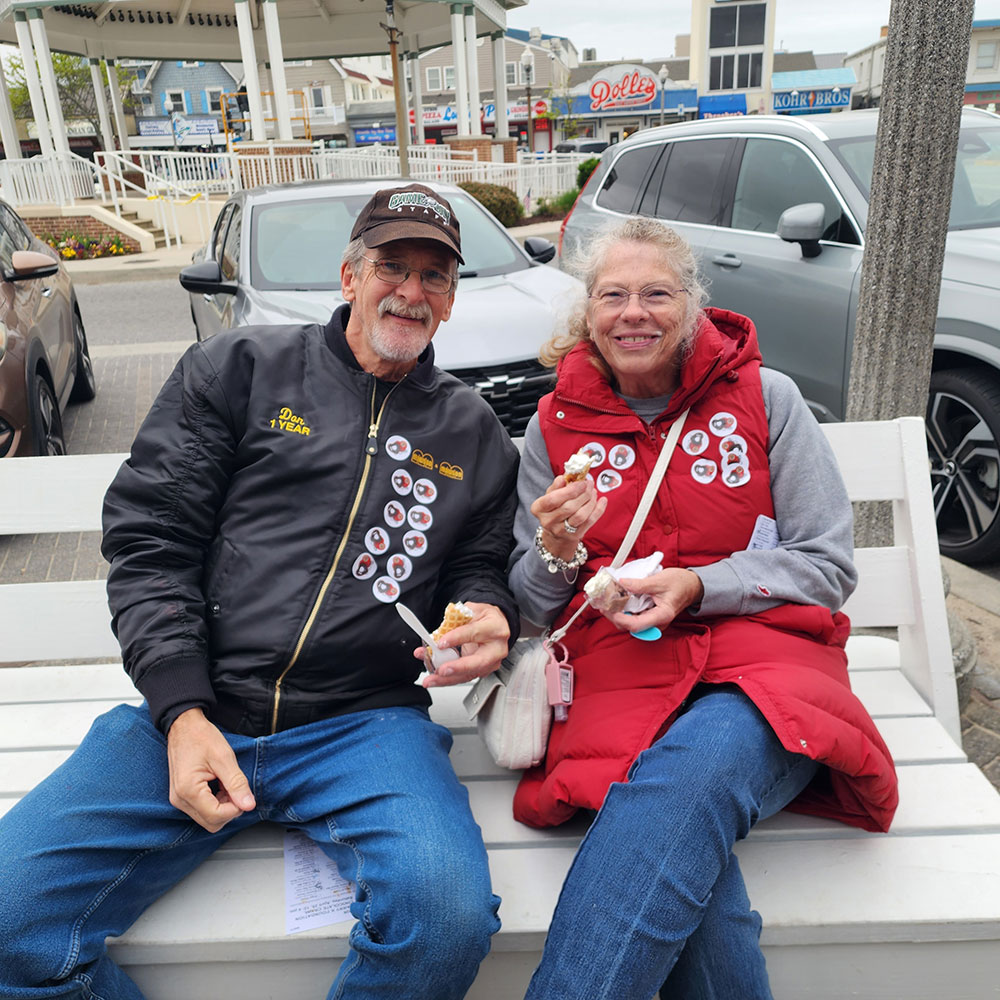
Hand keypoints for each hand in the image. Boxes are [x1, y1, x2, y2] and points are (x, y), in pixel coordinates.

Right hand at [166, 707, 255, 832]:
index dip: (236, 808)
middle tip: (236, 787)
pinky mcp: (182, 796)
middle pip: (212, 822)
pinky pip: (202, 810)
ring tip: (226, 783)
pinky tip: (219, 785)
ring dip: (223, 806)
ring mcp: (179, 799)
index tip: (243, 792)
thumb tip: (249, 805)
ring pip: (207, 818)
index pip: (216, 816)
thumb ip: (237, 783)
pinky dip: (216, 802)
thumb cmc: (201, 737)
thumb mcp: (224, 758)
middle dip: (229, 809)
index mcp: (188, 790)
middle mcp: (180, 800)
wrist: (183, 726)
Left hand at [417, 602, 510, 687]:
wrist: (498, 625)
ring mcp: (492, 662)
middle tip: (441, 670)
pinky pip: (465, 677)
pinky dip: (449, 679)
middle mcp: (496, 647)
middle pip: (478, 662)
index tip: (440, 643)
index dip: (456, 638)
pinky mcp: (484, 670)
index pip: (474, 633)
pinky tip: (436, 678)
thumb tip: (437, 634)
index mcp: (494, 627)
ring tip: (431, 679)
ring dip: (448, 679)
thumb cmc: (485, 618)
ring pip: (470, 674)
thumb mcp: (471, 610)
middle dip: (457, 667)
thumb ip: (455, 621)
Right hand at [530, 475, 607, 561]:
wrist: (556, 534)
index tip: (581, 482)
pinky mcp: (575, 536)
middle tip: (589, 484)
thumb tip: (566, 476)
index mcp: (539, 509)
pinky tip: (602, 501)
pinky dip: (598, 510)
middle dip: (583, 493)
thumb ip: (557, 485)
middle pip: (569, 507)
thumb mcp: (551, 495)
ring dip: (590, 501)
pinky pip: (590, 521)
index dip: (569, 490)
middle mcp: (548, 522)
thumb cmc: (554, 509)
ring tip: (593, 492)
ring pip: (580, 515)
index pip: (553, 499)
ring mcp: (562, 531)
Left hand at [606, 568, 703, 632]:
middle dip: (614, 616)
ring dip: (617, 612)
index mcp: (661, 616)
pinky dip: (623, 609)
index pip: (637, 625)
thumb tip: (621, 583)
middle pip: (630, 626)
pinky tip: (615, 600)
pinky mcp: (648, 615)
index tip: (610, 610)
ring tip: (606, 600)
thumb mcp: (659, 580)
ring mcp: (652, 620)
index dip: (621, 619)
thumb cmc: (680, 583)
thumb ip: (640, 584)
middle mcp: (656, 622)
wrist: (691, 585)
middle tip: (602, 603)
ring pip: (629, 622)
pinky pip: (633, 616)